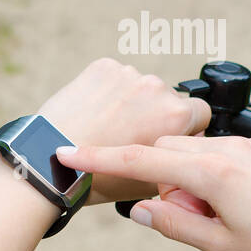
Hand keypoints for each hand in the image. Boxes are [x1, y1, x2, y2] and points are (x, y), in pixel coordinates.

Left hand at [36, 58, 210, 203]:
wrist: (48, 161)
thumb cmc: (96, 178)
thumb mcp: (149, 184)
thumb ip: (175, 162)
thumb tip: (183, 153)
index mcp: (177, 117)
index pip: (201, 112)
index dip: (186, 128)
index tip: (164, 139)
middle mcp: (158, 89)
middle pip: (169, 98)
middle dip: (155, 113)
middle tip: (130, 137)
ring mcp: (129, 74)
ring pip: (140, 87)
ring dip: (131, 102)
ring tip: (106, 127)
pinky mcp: (104, 67)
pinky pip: (115, 76)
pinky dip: (107, 91)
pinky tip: (92, 113)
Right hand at [56, 136, 250, 250]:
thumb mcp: (223, 246)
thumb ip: (175, 224)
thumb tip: (140, 209)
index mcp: (214, 173)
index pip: (141, 160)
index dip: (100, 156)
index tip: (68, 151)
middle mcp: (229, 150)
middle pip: (165, 151)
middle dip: (155, 180)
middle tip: (178, 218)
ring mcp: (247, 146)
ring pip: (192, 154)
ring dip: (185, 182)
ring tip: (215, 221)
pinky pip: (217, 156)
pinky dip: (208, 178)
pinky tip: (229, 209)